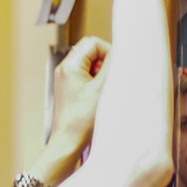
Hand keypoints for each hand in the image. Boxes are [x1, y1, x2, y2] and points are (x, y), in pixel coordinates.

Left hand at [49, 36, 109, 153]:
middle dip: (105, 64)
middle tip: (108, 81)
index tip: (115, 67)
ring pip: (90, 66)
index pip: (93, 43)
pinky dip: (96, 85)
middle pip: (91, 53)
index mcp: (69, 65)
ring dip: (101, 75)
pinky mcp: (69, 91)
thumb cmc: (80, 121)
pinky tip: (98, 99)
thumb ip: (112, 65)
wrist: (68, 143)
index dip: (108, 52)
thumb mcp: (102, 88)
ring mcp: (66, 80)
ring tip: (102, 92)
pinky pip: (86, 78)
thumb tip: (122, 50)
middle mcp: (64, 70)